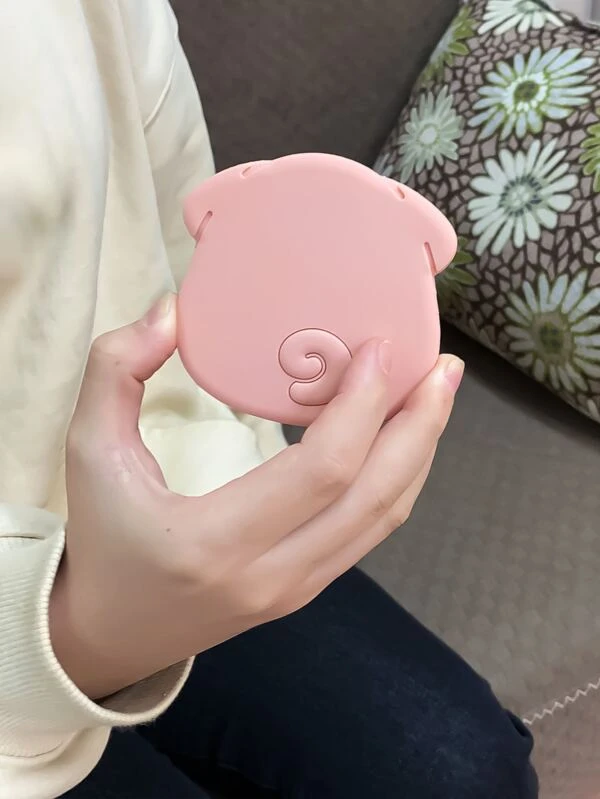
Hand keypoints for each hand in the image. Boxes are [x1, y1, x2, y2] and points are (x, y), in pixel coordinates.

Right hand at [50, 294, 462, 699]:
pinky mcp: (307, 590)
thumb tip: (170, 311)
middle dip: (420, 425)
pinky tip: (401, 439)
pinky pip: (370, 531)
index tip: (379, 349)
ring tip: (436, 394)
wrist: (109, 633)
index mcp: (216, 543)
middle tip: (442, 366)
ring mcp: (297, 590)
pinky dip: (398, 481)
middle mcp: (272, 576)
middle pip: (377, 497)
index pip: (321, 472)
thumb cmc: (100, 539)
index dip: (362, 406)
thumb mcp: (86, 450)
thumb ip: (115, 370)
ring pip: (385, 519)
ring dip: (419, 451)